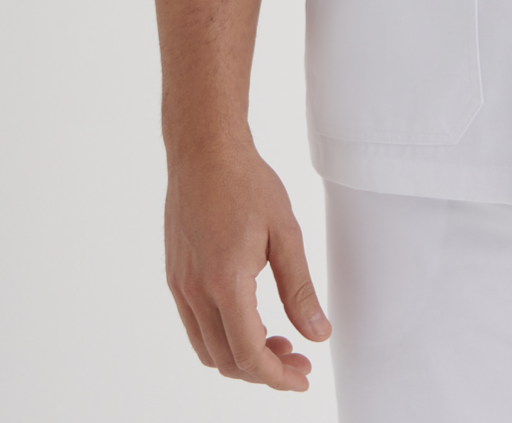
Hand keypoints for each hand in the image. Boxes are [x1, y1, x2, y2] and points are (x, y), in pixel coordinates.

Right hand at [165, 139, 330, 389]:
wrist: (204, 151)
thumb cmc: (246, 183)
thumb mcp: (285, 233)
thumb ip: (300, 289)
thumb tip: (318, 333)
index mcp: (226, 282)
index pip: (249, 354)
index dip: (277, 376)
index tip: (302, 377)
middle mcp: (196, 291)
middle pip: (227, 360)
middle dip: (265, 370)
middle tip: (299, 358)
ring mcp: (181, 286)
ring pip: (208, 349)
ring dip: (242, 357)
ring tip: (277, 341)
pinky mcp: (176, 277)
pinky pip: (195, 327)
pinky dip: (222, 337)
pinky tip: (250, 319)